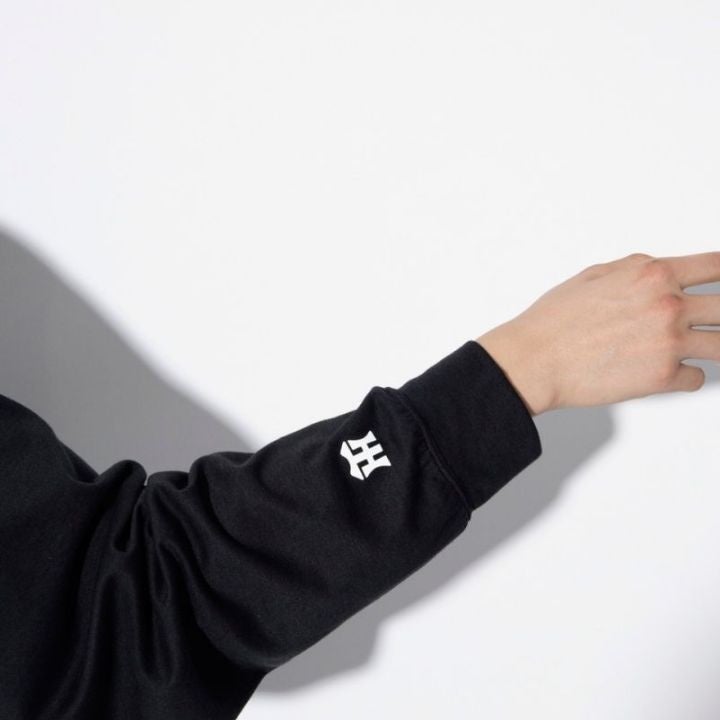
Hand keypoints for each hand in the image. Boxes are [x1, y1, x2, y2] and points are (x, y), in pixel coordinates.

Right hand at [475, 252, 715, 415]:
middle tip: (713, 321)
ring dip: (714, 347)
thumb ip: (635, 268)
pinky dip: (687, 376)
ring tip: (705, 349)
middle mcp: (668, 306)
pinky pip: (696, 377)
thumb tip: (657, 270)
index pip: (715, 267)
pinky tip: (672, 370)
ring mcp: (669, 342)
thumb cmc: (554, 321)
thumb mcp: (594, 274)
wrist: (535, 359)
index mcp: (653, 275)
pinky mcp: (662, 377)